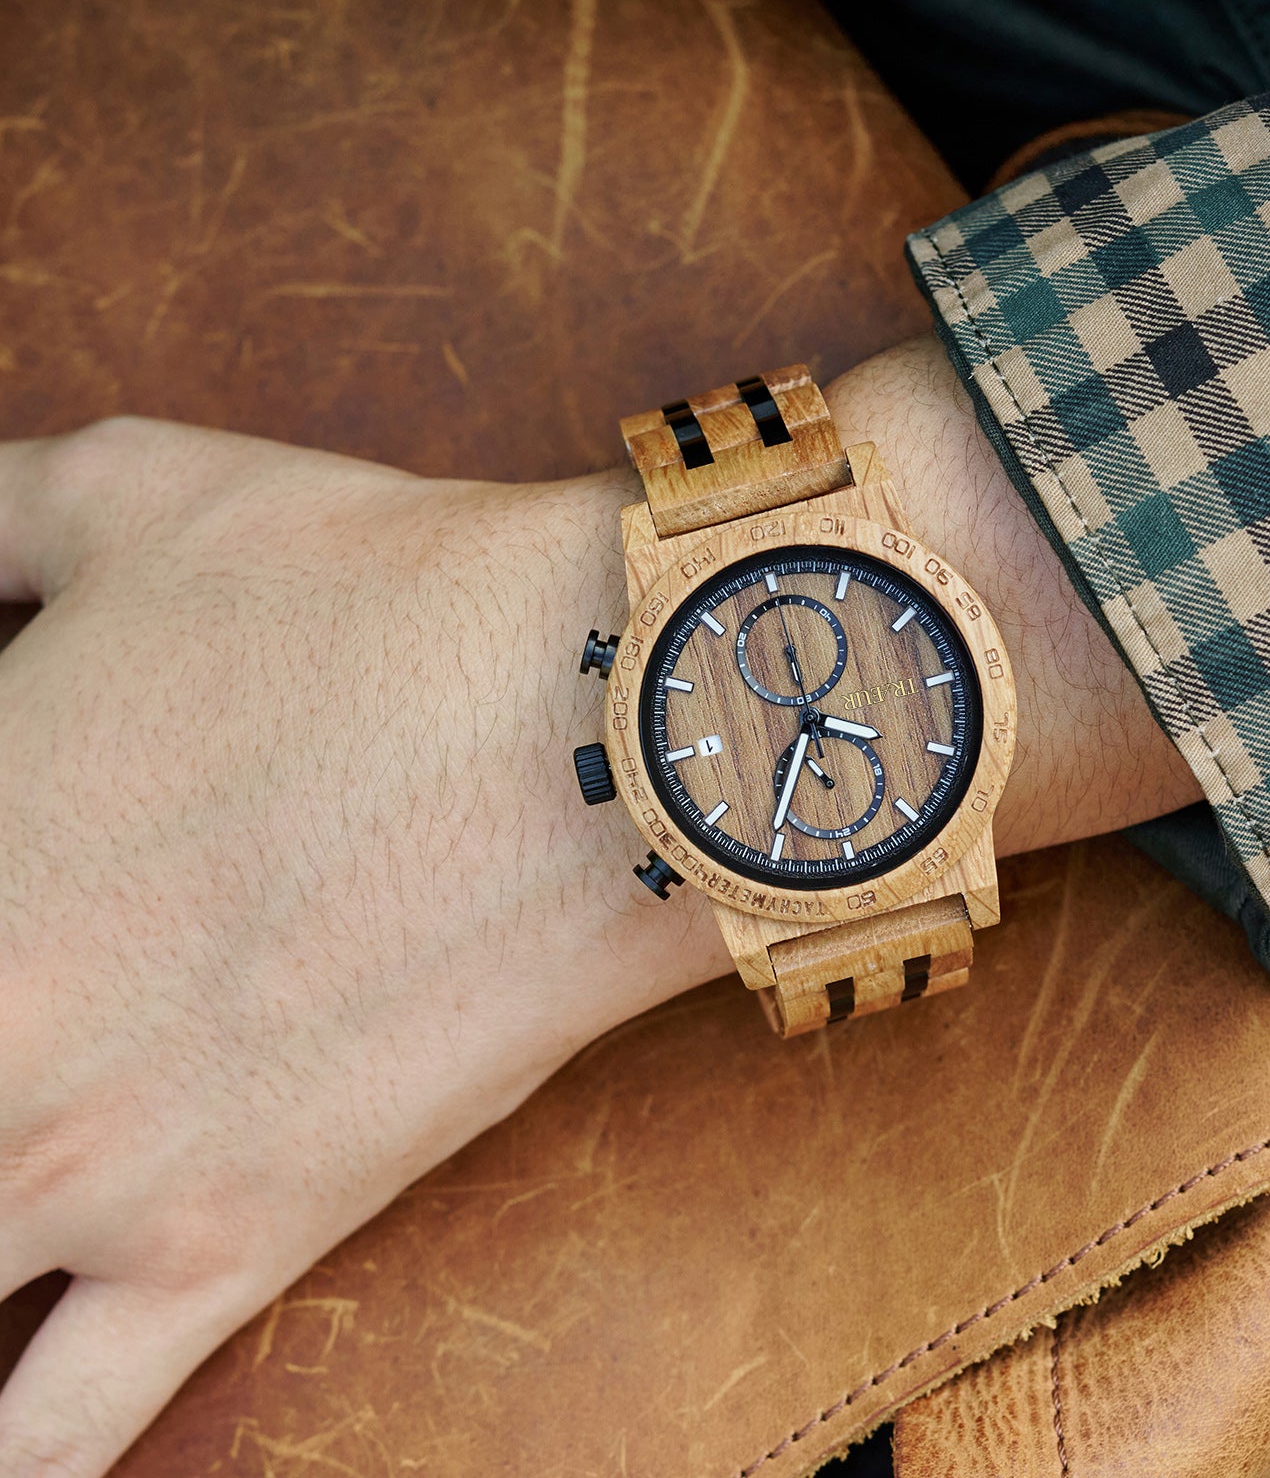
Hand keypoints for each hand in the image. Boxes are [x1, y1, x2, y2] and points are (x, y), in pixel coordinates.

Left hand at [0, 335, 1199, 1476]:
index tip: (3, 901)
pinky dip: (12, 1459)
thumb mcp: (140, 493)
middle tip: (25, 1036)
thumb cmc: (380, 594)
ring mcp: (91, 1169)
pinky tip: (1, 1435)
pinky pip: (55, 1437)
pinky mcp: (233, 1246)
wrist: (603, 725)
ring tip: (8, 1215)